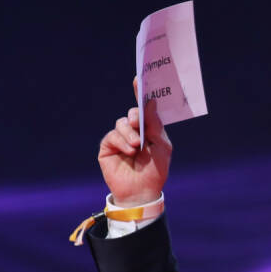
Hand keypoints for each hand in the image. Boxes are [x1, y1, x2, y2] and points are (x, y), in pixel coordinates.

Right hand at [98, 77, 172, 205]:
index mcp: (148, 129)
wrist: (143, 191)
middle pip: (131, 113)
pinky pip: (112, 136)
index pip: (144, 109)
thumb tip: (150, 102)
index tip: (139, 80)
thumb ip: (155, 124)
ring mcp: (120, 139)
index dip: (140, 93)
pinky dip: (121, 141)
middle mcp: (134, 132)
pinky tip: (128, 150)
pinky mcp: (108, 147)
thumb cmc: (156, 170)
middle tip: (138, 124)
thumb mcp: (161, 146)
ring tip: (136, 146)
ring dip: (129, 133)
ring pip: (121, 123)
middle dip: (135, 116)